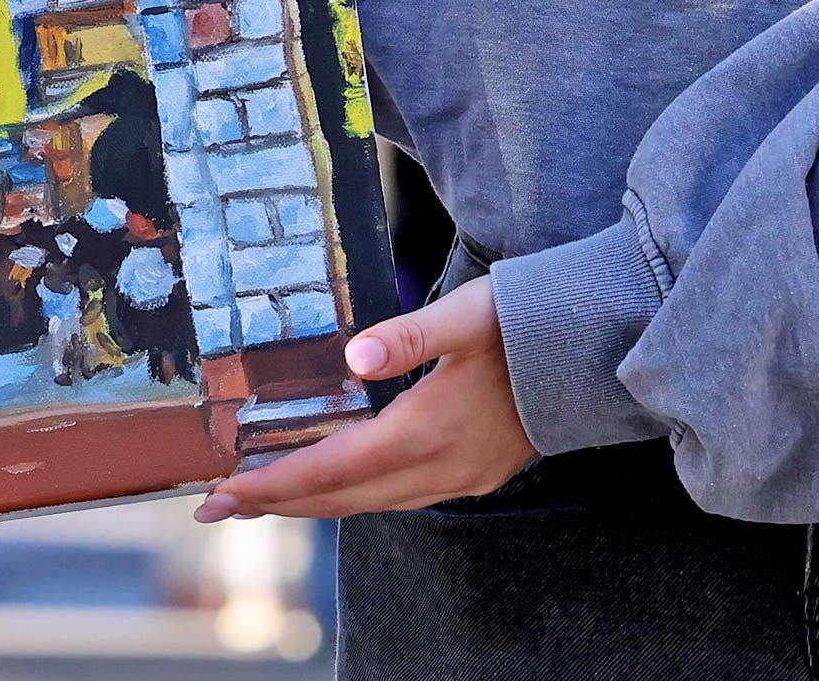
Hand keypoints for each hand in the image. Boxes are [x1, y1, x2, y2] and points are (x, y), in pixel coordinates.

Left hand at [193, 277, 534, 520]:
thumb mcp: (469, 314)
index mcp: (427, 432)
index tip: (221, 494)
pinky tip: (341, 482)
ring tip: (266, 496)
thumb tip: (355, 359)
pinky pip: (400, 499)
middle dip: (277, 503)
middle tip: (219, 505)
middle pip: (341, 500)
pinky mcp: (476, 474)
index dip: (272, 485)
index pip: (330, 472)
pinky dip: (356, 496)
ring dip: (314, 503)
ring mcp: (460, 478)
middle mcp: (439, 468)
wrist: (599, 349)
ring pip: (370, 505)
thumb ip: (410, 336)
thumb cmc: (532, 321)